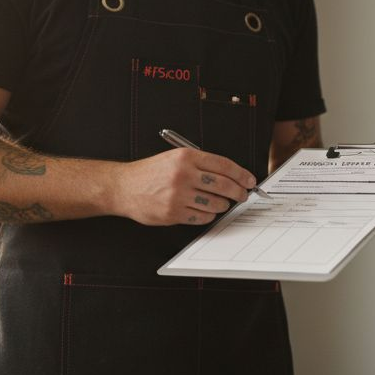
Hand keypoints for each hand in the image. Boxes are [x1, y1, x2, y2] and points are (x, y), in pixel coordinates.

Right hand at [115, 148, 256, 225]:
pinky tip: (205, 211)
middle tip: (242, 195)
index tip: (250, 181)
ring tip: (221, 203)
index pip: (223, 165)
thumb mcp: (174, 158)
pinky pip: (202, 217)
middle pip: (223, 185)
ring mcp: (178, 195)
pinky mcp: (173, 213)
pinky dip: (208, 216)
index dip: (241, 174)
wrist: (124, 187)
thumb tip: (231, 176)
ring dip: (223, 205)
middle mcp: (183, 174)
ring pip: (215, 203)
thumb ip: (201, 164)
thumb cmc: (151, 173)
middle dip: (238, 192)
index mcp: (186, 157)